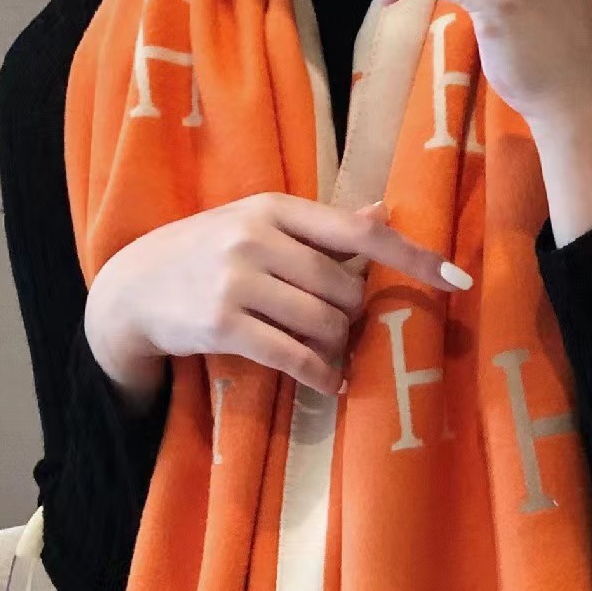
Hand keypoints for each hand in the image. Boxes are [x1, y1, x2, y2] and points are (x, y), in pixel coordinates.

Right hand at [83, 194, 468, 409]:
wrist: (133, 289)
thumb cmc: (206, 254)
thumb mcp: (258, 225)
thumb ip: (319, 227)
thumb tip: (383, 211)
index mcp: (276, 208)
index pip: (359, 233)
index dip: (413, 258)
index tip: (458, 279)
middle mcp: (258, 237)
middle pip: (346, 290)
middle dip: (353, 318)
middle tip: (338, 329)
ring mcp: (239, 280)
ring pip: (326, 325)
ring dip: (336, 349)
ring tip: (324, 353)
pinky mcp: (225, 324)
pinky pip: (297, 357)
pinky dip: (322, 375)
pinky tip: (327, 382)